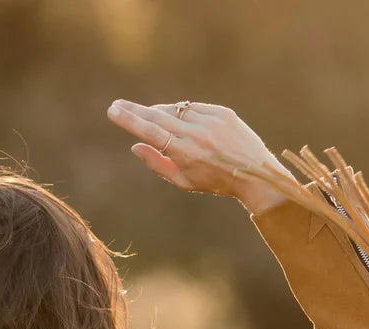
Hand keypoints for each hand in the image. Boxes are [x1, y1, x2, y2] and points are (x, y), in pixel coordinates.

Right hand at [106, 99, 296, 213]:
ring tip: (149, 116)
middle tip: (118, 105)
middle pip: (158, 116)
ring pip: (176, 110)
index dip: (130, 120)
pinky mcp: (223, 112)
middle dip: (136, 110)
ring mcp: (211, 121)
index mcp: (185, 154)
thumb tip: (135, 146)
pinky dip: (182, 112)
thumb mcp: (183, 181)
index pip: (151, 132)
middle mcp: (197, 134)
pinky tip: (176, 117)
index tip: (113, 110)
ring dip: (160, 113)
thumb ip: (157, 164)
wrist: (254, 174)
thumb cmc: (215, 182)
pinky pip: (194, 108)